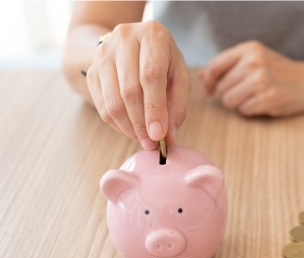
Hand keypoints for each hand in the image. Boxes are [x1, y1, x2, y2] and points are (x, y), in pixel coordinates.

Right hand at [86, 21, 188, 149]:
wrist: (132, 43)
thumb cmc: (162, 60)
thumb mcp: (178, 75)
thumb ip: (176, 105)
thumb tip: (168, 137)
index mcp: (152, 35)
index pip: (150, 76)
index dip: (154, 109)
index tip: (159, 135)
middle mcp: (124, 39)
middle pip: (129, 90)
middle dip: (141, 123)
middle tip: (152, 143)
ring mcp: (103, 54)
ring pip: (113, 101)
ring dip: (129, 127)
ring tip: (143, 139)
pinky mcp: (91, 70)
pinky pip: (102, 105)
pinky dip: (117, 124)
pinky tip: (131, 130)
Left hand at [199, 41, 303, 116]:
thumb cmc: (280, 72)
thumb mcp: (255, 59)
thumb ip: (228, 66)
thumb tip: (201, 75)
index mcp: (249, 49)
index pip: (215, 66)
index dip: (208, 81)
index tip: (210, 90)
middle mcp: (253, 62)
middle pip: (221, 87)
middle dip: (228, 94)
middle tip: (246, 92)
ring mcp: (261, 81)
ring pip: (229, 101)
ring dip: (239, 103)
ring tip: (255, 97)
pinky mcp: (268, 99)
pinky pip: (243, 111)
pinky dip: (250, 111)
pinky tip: (263, 103)